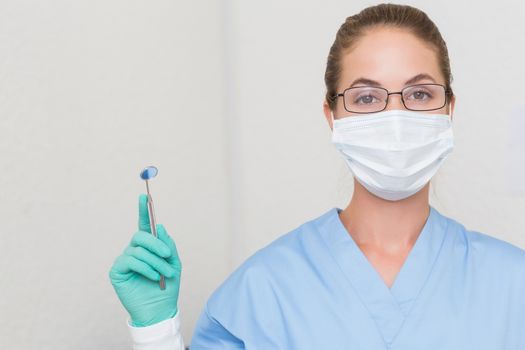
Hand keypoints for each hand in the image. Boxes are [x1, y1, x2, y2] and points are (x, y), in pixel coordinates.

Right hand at [109, 194, 181, 326]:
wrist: (159, 310)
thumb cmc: (167, 286)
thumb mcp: (173, 263)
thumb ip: (167, 245)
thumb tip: (158, 227)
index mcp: (148, 247)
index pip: (144, 226)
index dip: (143, 211)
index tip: (144, 197)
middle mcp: (134, 251)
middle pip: (141, 236)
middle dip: (156, 243)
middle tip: (166, 255)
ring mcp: (125, 260)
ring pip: (139, 250)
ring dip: (156, 262)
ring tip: (165, 274)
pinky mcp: (117, 271)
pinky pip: (131, 260)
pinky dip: (145, 268)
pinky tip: (154, 278)